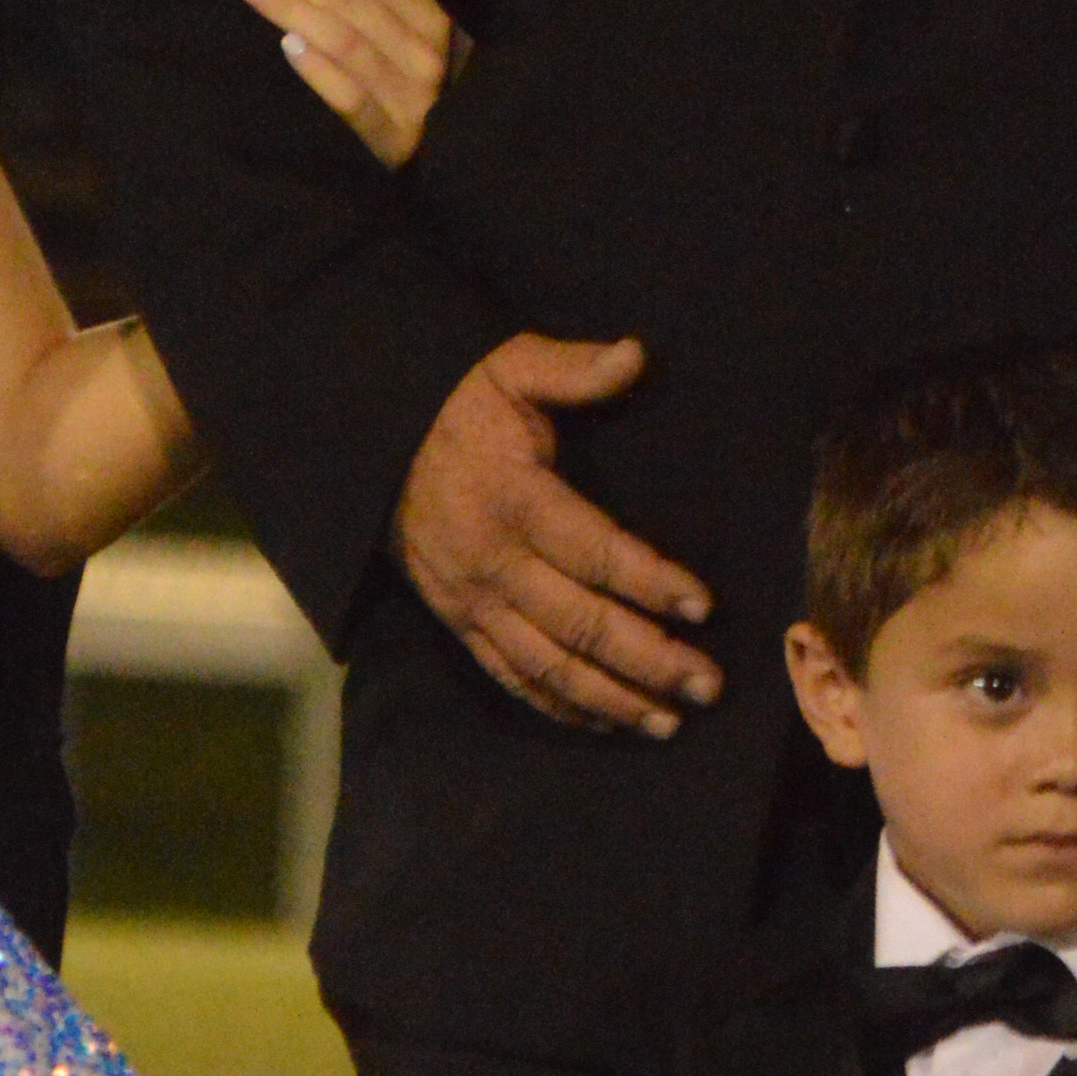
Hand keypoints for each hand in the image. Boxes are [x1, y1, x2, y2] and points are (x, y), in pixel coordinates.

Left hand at [233, 0, 462, 169]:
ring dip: (291, 7)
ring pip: (343, 39)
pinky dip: (318, 68)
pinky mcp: (390, 137)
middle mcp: (424, 52)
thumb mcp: (422, 27)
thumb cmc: (422, 80)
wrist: (452, 158)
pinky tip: (285, 44)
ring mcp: (409, 96)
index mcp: (431, 17)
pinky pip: (349, 97)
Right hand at [394, 333, 720, 732]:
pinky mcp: (456, 620)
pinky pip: (509, 675)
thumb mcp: (506, 367)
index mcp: (511, 499)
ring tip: (668, 720)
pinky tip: (604, 722)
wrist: (367, 444)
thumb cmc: (452, 405)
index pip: (592, 550)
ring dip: (611, 698)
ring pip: (546, 664)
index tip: (703, 606)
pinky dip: (557, 705)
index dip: (650, 581)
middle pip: (578, 623)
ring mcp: (469, 599)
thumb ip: (571, 368)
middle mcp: (490, 560)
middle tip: (709, 685)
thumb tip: (638, 354)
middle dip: (648, 659)